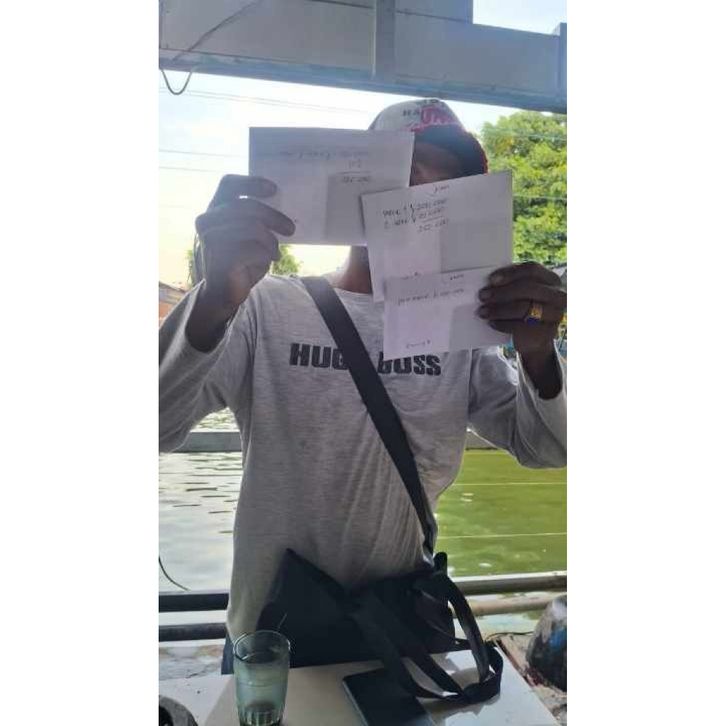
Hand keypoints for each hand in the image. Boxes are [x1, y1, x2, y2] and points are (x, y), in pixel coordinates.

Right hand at [194, 175, 294, 313]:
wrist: (224, 292)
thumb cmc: (240, 260)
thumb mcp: (249, 235)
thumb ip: (256, 219)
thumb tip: (283, 206)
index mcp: (214, 210)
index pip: (228, 184)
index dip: (251, 182)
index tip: (274, 189)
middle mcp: (207, 221)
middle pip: (247, 206)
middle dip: (274, 216)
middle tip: (291, 229)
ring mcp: (210, 239)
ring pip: (253, 228)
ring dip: (271, 241)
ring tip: (275, 251)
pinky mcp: (219, 258)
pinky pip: (254, 249)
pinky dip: (268, 254)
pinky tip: (271, 260)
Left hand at [477, 262, 565, 356]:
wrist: (535, 339)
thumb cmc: (526, 310)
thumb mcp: (522, 294)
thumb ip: (512, 285)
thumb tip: (488, 283)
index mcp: (551, 279)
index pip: (532, 269)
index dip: (511, 273)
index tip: (491, 279)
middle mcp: (558, 295)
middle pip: (527, 288)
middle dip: (501, 292)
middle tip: (482, 296)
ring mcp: (555, 314)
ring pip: (523, 308)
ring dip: (499, 310)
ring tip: (483, 312)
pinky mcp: (547, 332)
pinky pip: (521, 326)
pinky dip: (503, 324)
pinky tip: (492, 323)